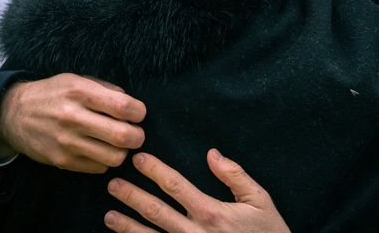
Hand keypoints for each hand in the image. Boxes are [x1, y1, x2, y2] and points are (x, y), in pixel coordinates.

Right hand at [0, 73, 145, 172]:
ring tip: (118, 143)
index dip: (139, 112)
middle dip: (138, 136)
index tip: (138, 114)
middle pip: (123, 136)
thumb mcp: (78, 80)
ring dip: (123, 151)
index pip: (124, 106)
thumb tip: (133, 106)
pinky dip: (106, 160)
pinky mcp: (62, 161)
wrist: (15, 115)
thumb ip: (107, 89)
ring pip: (114, 157)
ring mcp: (66, 142)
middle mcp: (73, 118)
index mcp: (80, 93)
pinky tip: (101, 150)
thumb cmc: (54, 94)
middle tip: (135, 132)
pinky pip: (100, 168)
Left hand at [104, 149, 289, 232]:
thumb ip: (235, 175)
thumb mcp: (259, 199)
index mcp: (211, 212)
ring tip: (109, 215)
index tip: (139, 159)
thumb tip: (212, 154)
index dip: (155, 171)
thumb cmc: (268, 232)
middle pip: (156, 211)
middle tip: (113, 184)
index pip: (176, 186)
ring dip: (128, 227)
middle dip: (132, 196)